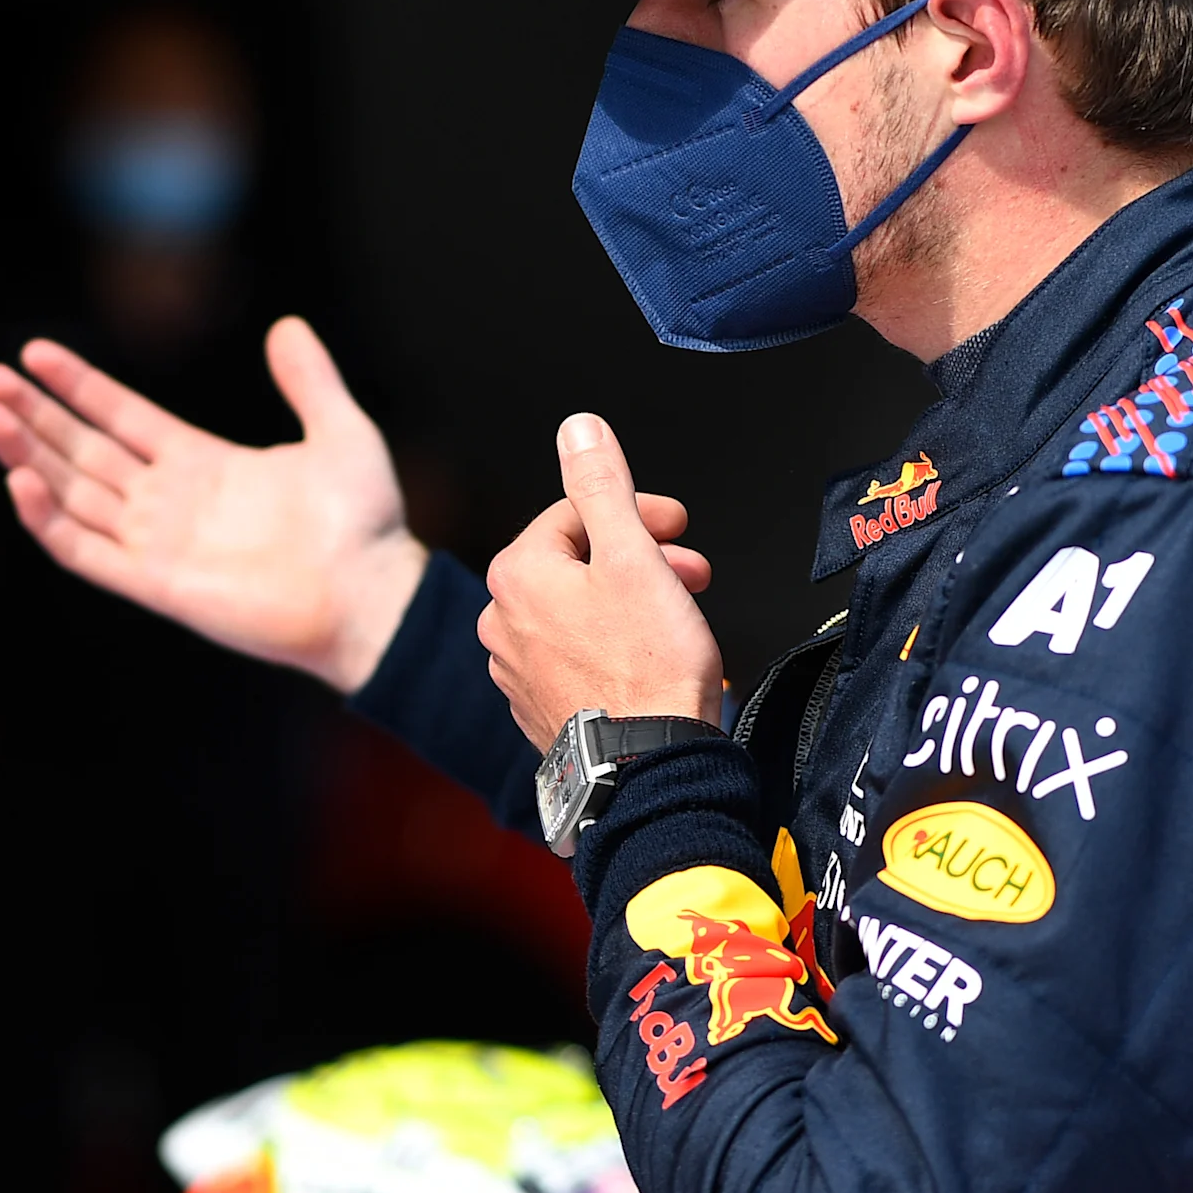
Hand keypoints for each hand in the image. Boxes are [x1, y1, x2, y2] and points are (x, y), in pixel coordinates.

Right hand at [0, 317, 428, 691]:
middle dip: (34, 416)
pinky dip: (48, 520)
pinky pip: (86, 552)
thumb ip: (308, 381)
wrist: (373, 596)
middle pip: (83, 450)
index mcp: (202, 464)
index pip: (120, 417)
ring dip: (27, 458)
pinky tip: (20, 482)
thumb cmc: (365, 524)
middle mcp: (170, 502)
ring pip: (72, 493)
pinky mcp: (155, 584)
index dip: (77, 386)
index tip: (33, 353)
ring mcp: (158, 544)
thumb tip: (287, 325)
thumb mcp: (341, 432)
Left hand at [479, 413, 723, 748]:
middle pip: (579, 562)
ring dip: (632, 600)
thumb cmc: (646, 667)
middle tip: (689, 570)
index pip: (577, 514)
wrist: (649, 764)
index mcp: (517, 575)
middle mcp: (503, 621)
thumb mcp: (631, 554)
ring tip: (677, 616)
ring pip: (580, 609)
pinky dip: (615, 645)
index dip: (638, 513)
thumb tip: (578, 428)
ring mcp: (517, 669)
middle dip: (641, 557)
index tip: (677, 526)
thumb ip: (602, 484)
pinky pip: (578, 655)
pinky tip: (650, 658)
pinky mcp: (539, 707)